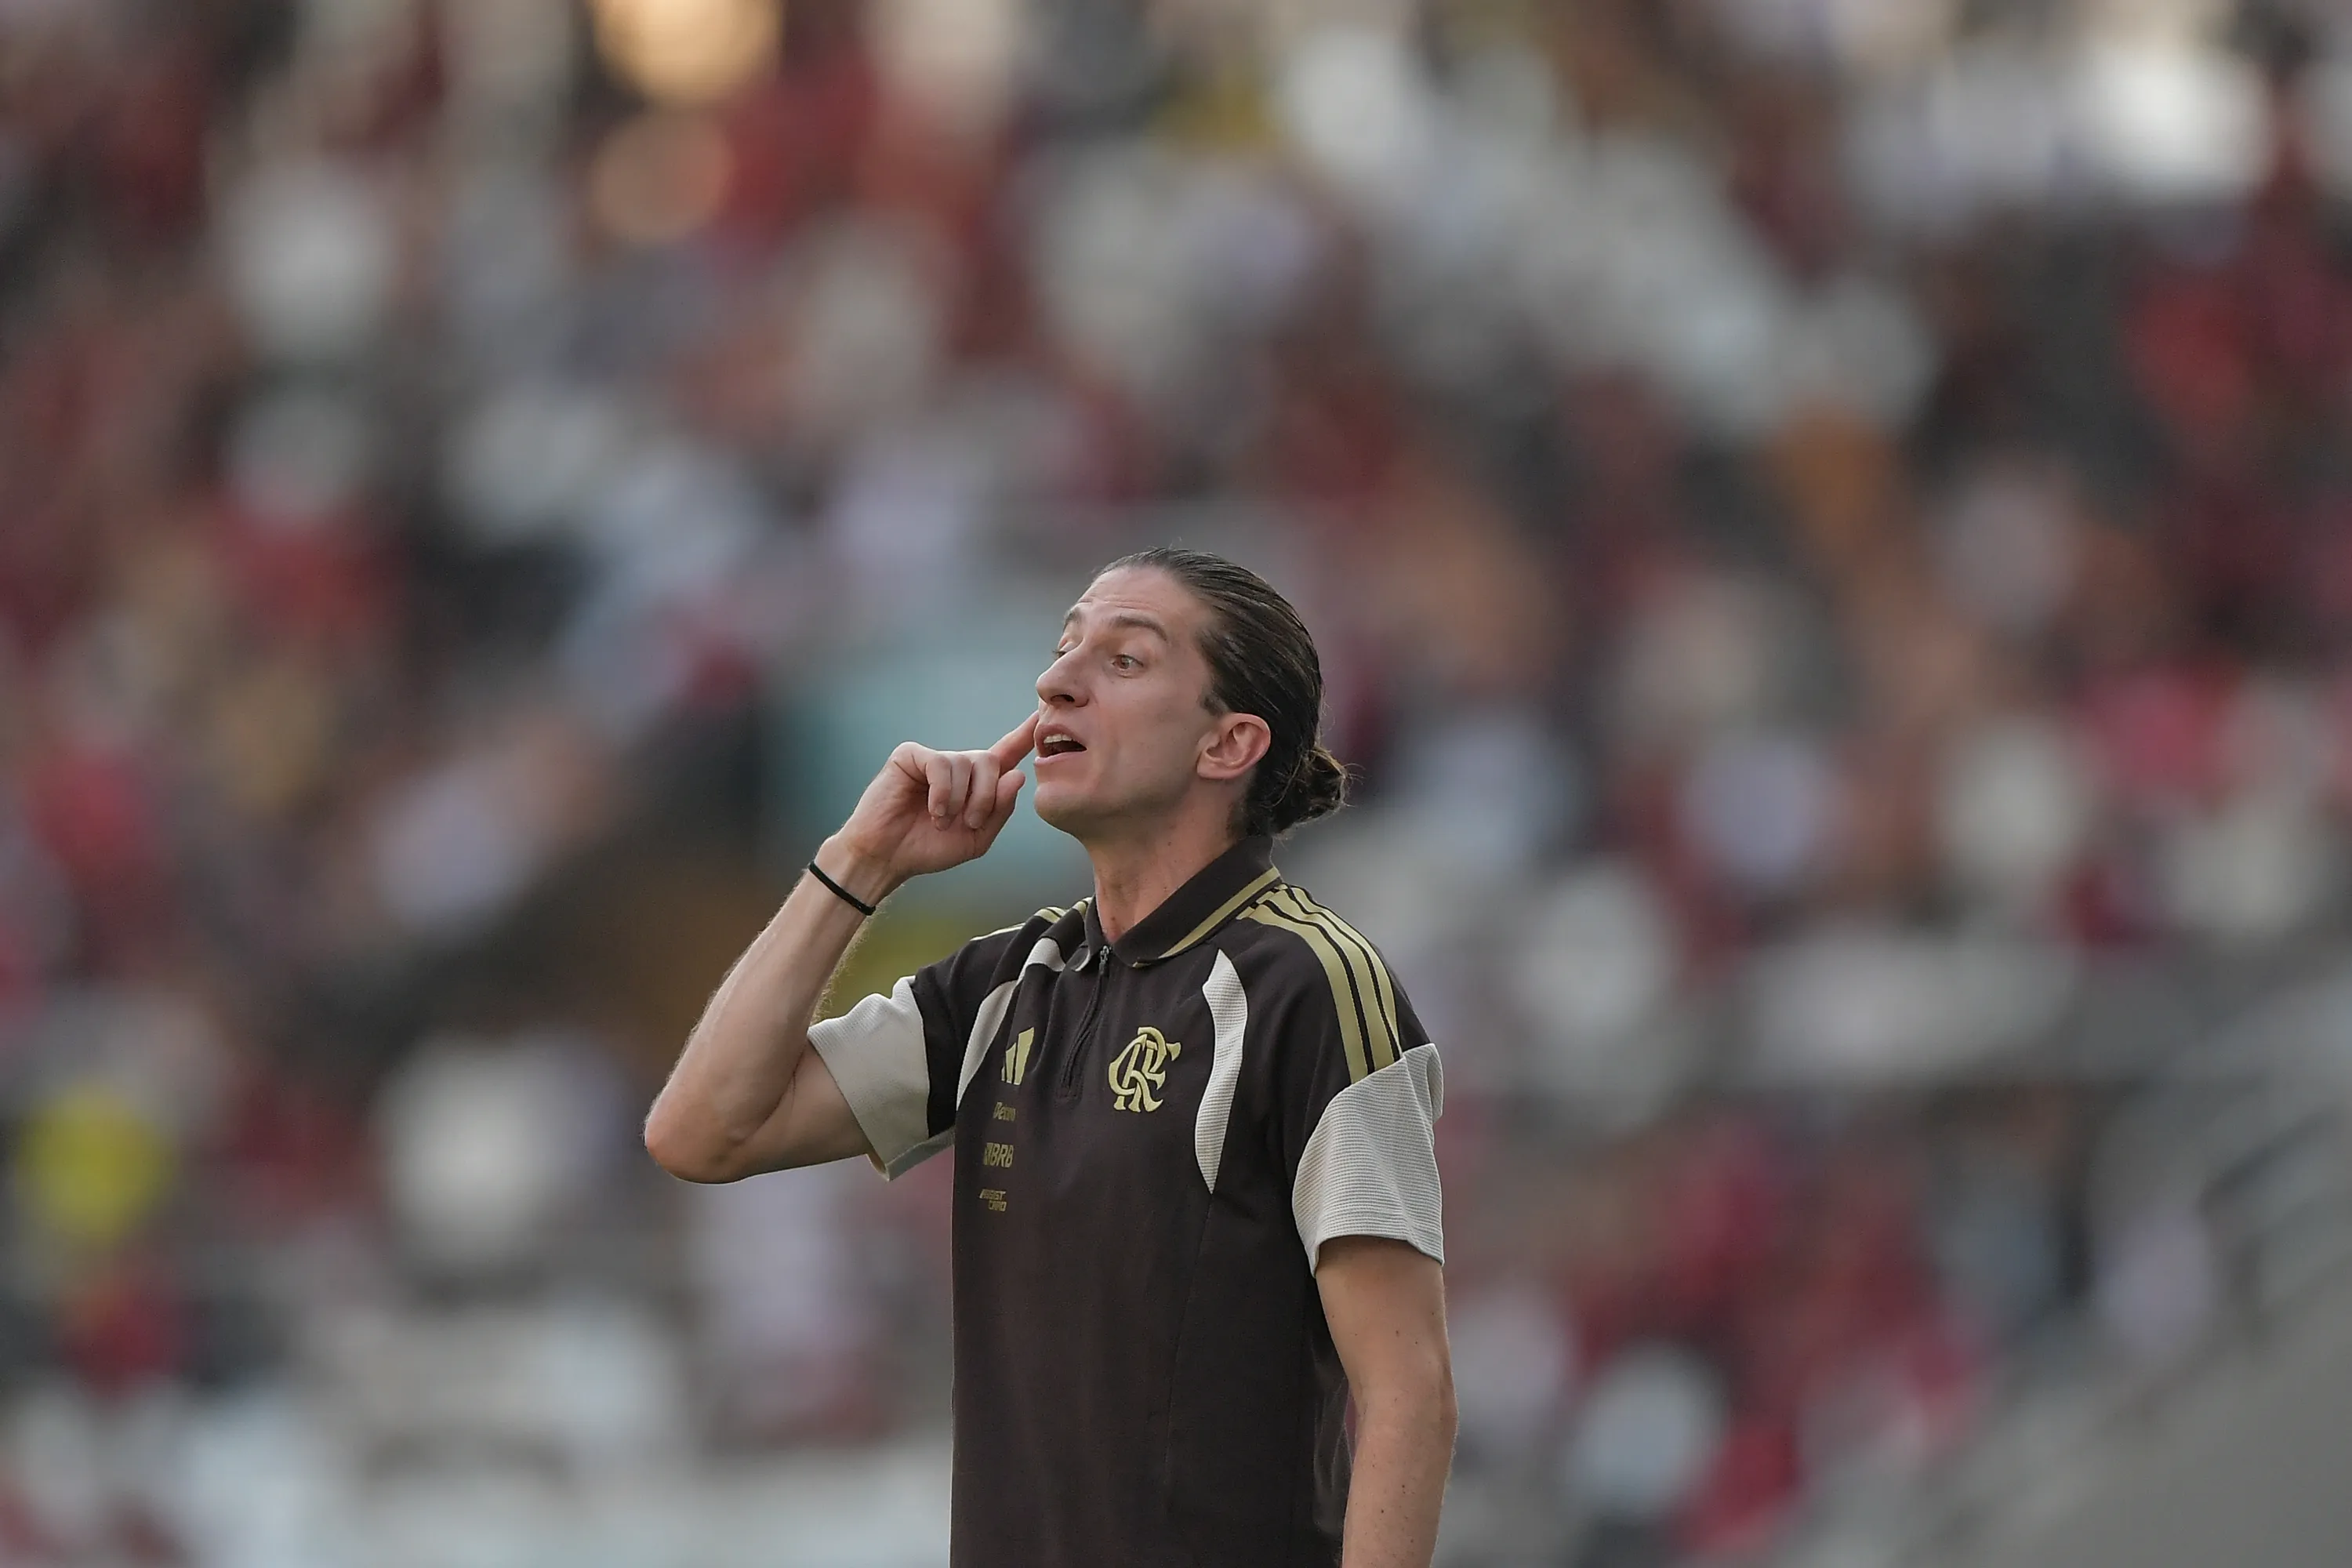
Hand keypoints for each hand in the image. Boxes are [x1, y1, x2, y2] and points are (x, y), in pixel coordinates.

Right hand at [827, 714, 1038, 897]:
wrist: (888, 856)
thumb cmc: (928, 848)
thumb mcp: (976, 838)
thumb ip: (999, 810)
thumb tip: (1016, 774)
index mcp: (975, 784)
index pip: (1005, 753)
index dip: (1024, 735)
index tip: (1041, 716)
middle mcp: (957, 766)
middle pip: (991, 760)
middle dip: (986, 795)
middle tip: (969, 822)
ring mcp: (933, 758)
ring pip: (966, 763)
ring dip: (960, 800)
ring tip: (942, 820)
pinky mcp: (910, 755)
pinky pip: (940, 764)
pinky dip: (942, 792)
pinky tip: (933, 810)